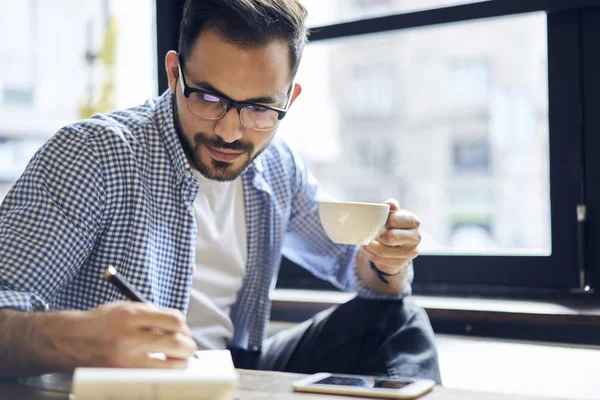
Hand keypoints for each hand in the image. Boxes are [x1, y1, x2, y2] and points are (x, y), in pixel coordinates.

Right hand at [47, 301, 197, 369]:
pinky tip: (160, 369)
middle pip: (178, 344)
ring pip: (170, 367)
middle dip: (189, 347)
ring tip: (176, 360)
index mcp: (131, 315)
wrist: (69, 339)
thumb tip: (180, 328)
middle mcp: (129, 337)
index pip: (175, 320)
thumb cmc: (102, 322)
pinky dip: (162, 374)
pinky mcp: (120, 376)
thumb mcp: (126, 307)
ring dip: (179, 364)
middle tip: (187, 349)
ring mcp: (125, 360)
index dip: (184, 327)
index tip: (183, 331)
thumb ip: (152, 315)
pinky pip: (153, 378)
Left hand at [359, 198, 420, 274]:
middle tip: (371, 233)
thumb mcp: (393, 214)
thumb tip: (390, 203)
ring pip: (383, 251)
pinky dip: (370, 255)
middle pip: (390, 238)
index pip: (395, 220)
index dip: (383, 221)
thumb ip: (391, 207)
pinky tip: (367, 250)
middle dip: (377, 235)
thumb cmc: (393, 226)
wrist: (397, 246)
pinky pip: (380, 260)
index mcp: (413, 221)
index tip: (377, 222)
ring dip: (369, 246)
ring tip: (364, 242)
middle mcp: (416, 237)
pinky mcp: (401, 263)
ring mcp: (410, 252)